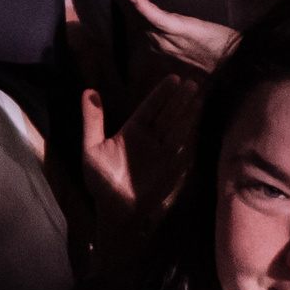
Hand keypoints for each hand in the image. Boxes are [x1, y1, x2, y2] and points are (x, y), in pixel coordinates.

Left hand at [80, 77, 201, 224]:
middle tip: (193, 82)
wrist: (115, 211)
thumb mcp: (92, 148)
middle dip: (180, 99)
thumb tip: (89, 91)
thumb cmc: (100, 181)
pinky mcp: (170, 167)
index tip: (174, 78)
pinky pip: (182, 148)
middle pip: (167, 114)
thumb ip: (92, 121)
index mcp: (132, 130)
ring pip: (177, 128)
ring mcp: (161, 152)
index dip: (161, 94)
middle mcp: (149, 138)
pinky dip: (190, 135)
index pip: (150, 107)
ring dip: (188, 113)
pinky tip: (199, 123)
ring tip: (200, 96)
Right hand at [97, 0, 238, 75]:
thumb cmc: (221, 61)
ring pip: (135, 8)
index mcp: (160, 43)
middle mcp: (155, 42)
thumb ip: (182, 42)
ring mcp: (162, 38)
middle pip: (129, 9)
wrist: (236, 70)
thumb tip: (176, 29)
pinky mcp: (174, 30)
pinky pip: (150, 14)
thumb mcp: (197, 51)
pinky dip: (135, 0)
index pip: (135, 14)